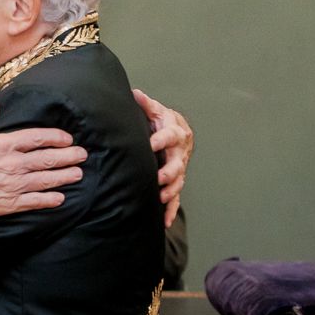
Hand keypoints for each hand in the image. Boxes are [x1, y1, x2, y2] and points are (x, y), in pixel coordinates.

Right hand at [0, 101, 85, 227]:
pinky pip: (35, 201)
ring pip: (45, 179)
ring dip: (64, 176)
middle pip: (46, 159)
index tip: (67, 138)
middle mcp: (12, 164)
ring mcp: (12, 185)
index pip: (36, 138)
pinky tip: (60, 198)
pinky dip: (49, 199)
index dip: (55, 137)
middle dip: (67, 156)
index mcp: (2, 145)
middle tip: (82, 155)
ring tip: (78, 174)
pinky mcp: (8, 204)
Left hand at [135, 88, 191, 227]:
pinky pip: (176, 197)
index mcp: (175, 133)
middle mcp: (179, 153)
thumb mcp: (156, 111)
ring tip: (161, 199)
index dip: (161, 140)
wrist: (179, 131)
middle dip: (169, 172)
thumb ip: (147, 105)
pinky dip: (172, 209)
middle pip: (177, 163)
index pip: (169, 136)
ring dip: (171, 191)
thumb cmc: (162, 121)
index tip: (151, 144)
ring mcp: (179, 168)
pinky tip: (166, 221)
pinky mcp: (176, 181)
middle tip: (159, 178)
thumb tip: (135, 93)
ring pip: (178, 181)